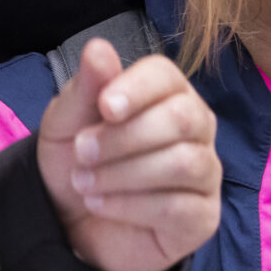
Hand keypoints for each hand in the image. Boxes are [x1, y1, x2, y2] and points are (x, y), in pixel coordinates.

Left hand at [36, 38, 221, 270]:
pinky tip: (101, 205)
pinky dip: (131, 206)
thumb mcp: (66, 123)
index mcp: (167, 95)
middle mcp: (196, 129)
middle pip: (182, 118)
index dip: (137, 88)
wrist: (70, 223)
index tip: (105, 107)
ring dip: (123, 173)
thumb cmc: (77, 162)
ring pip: (183, 163)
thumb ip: (86, 88)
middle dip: (124, 137)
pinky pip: (179, 207)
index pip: (167, 76)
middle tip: (83, 153)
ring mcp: (205, 173)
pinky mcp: (203, 217)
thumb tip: (98, 47)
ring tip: (85, 183)